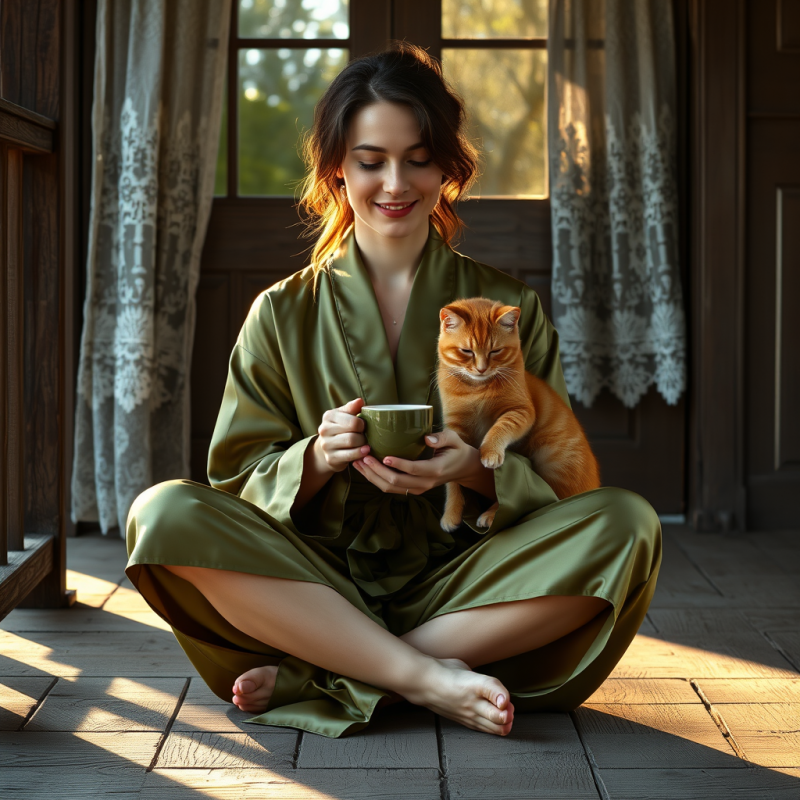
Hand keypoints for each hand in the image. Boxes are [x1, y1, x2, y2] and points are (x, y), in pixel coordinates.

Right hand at [316, 397, 370, 472]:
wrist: (329, 447)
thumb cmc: (341, 428)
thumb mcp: (345, 415)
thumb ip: (352, 408)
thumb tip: (360, 401)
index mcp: (329, 416)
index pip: (352, 421)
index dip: (363, 424)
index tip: (364, 426)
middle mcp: (324, 430)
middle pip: (353, 433)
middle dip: (363, 435)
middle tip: (366, 436)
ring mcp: (326, 445)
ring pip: (351, 444)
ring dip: (363, 444)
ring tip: (366, 444)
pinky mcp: (330, 458)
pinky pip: (350, 456)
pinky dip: (360, 454)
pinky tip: (365, 451)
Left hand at [352, 428, 484, 495]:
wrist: (462, 468)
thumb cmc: (456, 450)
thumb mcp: (454, 439)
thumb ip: (442, 438)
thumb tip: (426, 438)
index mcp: (435, 470)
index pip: (413, 469)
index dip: (397, 464)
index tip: (383, 455)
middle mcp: (425, 483)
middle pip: (396, 482)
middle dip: (377, 470)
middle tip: (363, 457)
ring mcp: (417, 489)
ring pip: (390, 488)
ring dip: (372, 477)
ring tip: (358, 463)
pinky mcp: (411, 490)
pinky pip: (390, 488)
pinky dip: (375, 480)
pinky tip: (365, 469)